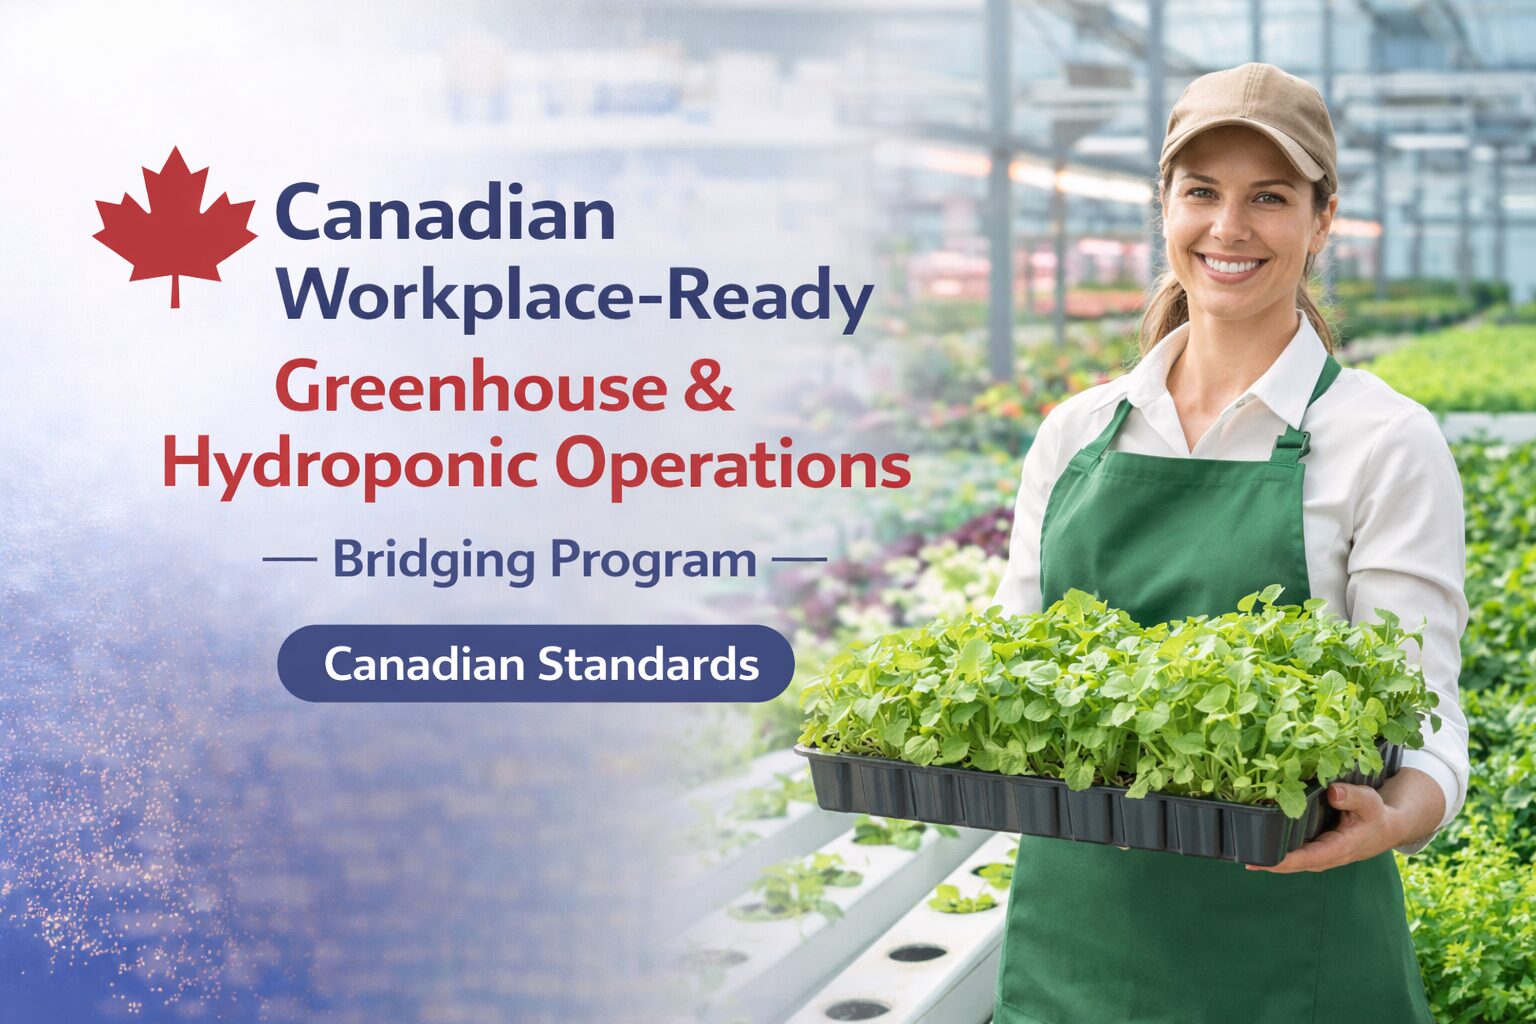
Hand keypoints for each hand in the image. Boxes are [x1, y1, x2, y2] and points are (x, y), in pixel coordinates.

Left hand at [1247, 768, 1444, 873]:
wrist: (1386, 828)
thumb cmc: (1376, 814)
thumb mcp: (1369, 801)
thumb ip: (1352, 796)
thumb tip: (1332, 791)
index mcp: (1338, 849)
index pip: (1306, 858)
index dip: (1282, 860)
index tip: (1261, 859)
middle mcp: (1326, 857)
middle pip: (1292, 864)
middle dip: (1268, 861)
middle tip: (1242, 853)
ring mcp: (1320, 856)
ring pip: (1291, 862)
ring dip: (1269, 858)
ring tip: (1243, 850)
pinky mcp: (1316, 850)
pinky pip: (1294, 855)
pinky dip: (1276, 852)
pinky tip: (1257, 845)